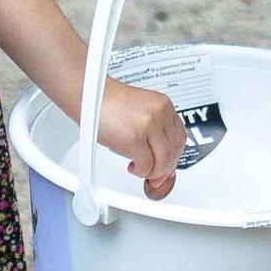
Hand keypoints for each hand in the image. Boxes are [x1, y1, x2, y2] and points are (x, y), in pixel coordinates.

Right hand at [98, 78, 182, 198]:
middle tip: (155, 175)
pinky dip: (140, 171)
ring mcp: (148, 125)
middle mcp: (159, 114)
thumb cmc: (110, 105)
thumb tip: (163, 157)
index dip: (175, 155)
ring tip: (142, 169)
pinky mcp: (133, 138)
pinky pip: (145, 165)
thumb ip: (155, 131)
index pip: (180, 137)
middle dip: (165, 168)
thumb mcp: (141, 112)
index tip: (167, 164)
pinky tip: (133, 166)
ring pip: (163, 161)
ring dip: (153, 172)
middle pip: (174, 150)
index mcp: (164, 106)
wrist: (90, 95)